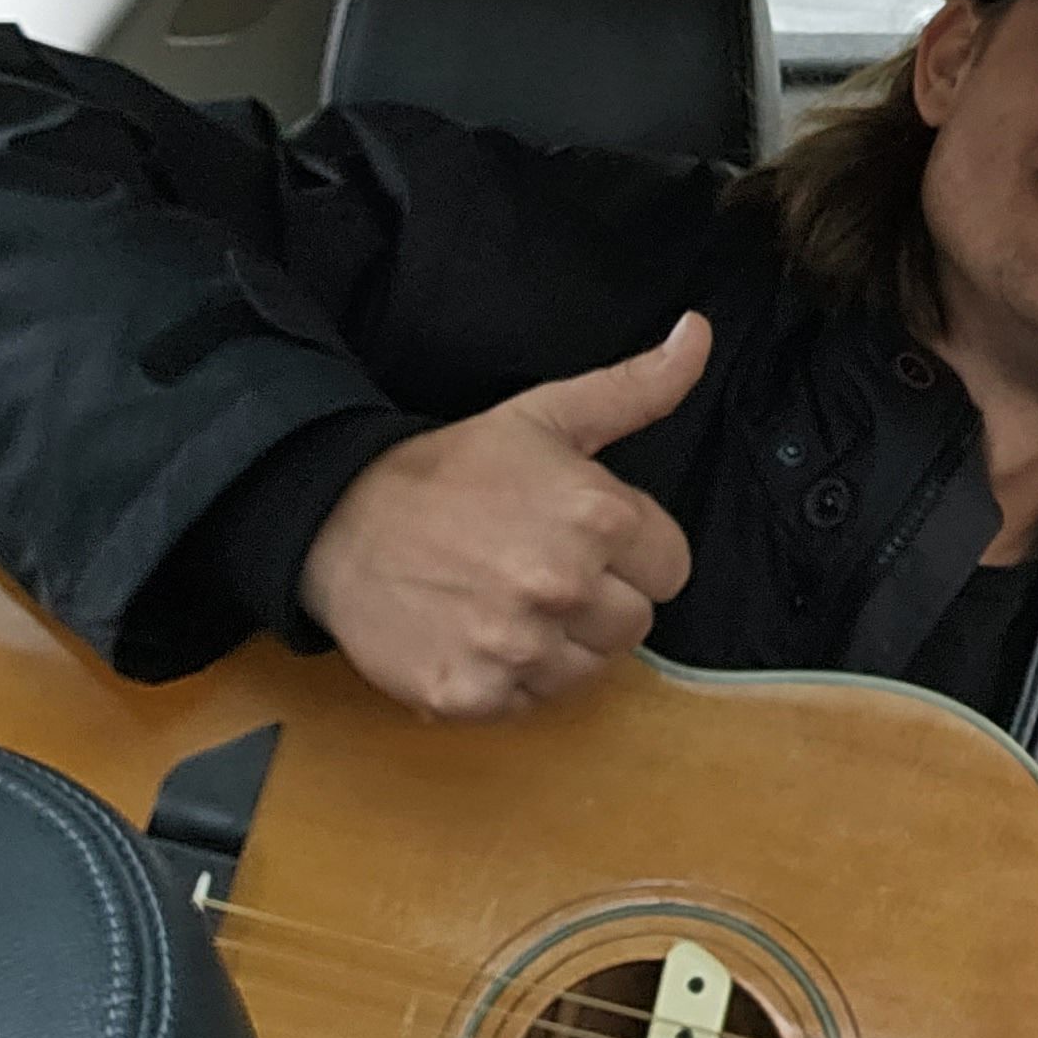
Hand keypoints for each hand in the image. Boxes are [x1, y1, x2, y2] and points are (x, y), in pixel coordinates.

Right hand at [297, 313, 709, 719]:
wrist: (338, 521)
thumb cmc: (452, 469)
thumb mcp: (547, 415)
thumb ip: (638, 386)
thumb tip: (699, 334)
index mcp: (597, 515)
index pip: (672, 568)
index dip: (634, 554)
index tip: (588, 538)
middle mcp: (563, 585)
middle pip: (636, 623)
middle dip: (600, 599)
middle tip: (542, 567)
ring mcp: (517, 646)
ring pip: (589, 669)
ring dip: (559, 643)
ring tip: (509, 600)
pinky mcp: (474, 694)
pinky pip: (530, 703)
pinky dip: (510, 678)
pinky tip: (479, 633)